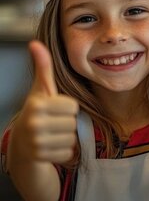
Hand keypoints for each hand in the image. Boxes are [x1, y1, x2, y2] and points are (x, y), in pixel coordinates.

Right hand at [14, 41, 77, 162]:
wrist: (22, 143)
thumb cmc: (37, 112)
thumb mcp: (41, 90)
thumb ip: (43, 67)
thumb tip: (35, 43)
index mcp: (36, 105)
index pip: (73, 106)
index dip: (67, 108)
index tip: (55, 109)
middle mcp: (33, 124)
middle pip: (74, 122)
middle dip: (67, 123)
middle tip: (53, 123)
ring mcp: (36, 143)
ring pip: (72, 138)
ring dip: (66, 137)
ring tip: (52, 134)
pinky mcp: (41, 158)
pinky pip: (69, 152)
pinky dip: (64, 151)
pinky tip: (51, 146)